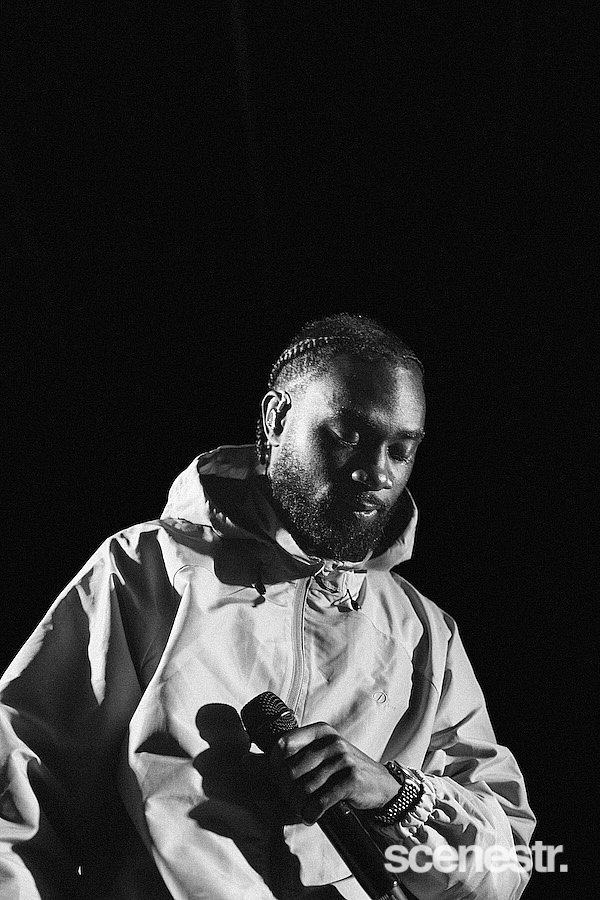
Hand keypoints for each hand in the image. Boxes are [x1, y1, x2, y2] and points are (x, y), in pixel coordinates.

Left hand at [269, 722, 398, 824]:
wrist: (381, 784)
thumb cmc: (344, 770)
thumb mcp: (323, 753)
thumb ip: (295, 754)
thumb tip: (252, 762)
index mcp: (320, 731)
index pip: (284, 744)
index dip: (274, 765)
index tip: (277, 779)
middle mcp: (331, 741)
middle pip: (291, 769)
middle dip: (286, 791)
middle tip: (290, 800)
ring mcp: (343, 759)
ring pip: (304, 787)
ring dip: (298, 805)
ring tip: (301, 810)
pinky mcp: (351, 779)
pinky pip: (321, 800)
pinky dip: (312, 812)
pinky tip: (311, 815)